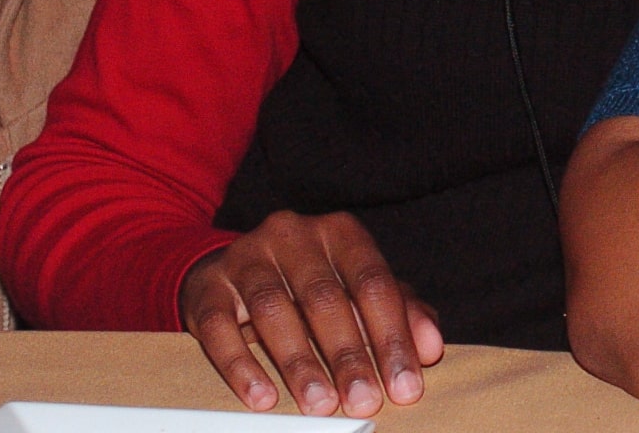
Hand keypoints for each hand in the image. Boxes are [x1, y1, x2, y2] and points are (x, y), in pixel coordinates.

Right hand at [180, 211, 444, 415]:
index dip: (392, 336)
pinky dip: (241, 365)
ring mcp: (247, 257)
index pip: (374, 283)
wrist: (231, 270)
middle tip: (363, 401)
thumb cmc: (310, 284)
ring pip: (274, 310)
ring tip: (319, 405)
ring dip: (299, 363)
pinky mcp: (208, 286)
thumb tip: (431, 348)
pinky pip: (219, 327)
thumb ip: (400, 311)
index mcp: (340, 232)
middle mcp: (294, 235)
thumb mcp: (358, 288)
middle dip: (348, 355)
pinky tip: (262, 397)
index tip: (405, 384)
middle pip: (325, 298)